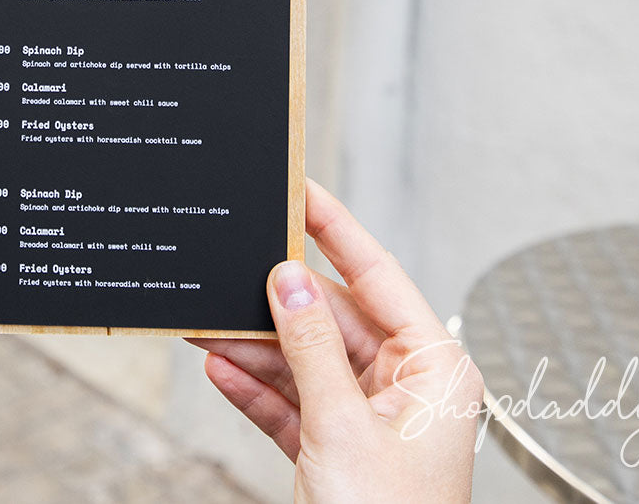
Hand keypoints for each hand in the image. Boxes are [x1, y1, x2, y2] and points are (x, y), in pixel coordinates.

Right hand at [190, 180, 481, 502]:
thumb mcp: (341, 427)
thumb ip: (310, 348)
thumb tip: (289, 281)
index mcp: (434, 368)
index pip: (378, 277)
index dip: (336, 230)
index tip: (300, 189)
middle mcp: (406, 386)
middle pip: (331, 319)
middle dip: (275, 302)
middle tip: (230, 265)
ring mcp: (370, 418)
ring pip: (304, 361)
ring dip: (254, 346)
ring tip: (205, 320)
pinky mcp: (337, 449)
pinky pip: (291, 403)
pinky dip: (255, 389)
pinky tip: (218, 366)